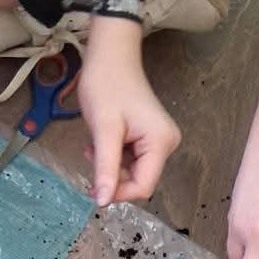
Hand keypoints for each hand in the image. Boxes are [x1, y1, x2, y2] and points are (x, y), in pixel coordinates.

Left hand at [77, 23, 179, 206]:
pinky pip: (130, 160)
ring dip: (109, 166)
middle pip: (138, 180)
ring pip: (131, 172)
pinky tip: (100, 142)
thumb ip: (106, 168)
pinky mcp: (149, 137)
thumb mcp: (104, 130)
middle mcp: (166, 144)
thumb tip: (103, 203)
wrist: (110, 55)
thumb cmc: (107, 85)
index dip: (118, 192)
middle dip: (112, 176)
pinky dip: (112, 157)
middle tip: (91, 155)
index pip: (143, 187)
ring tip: (94, 145)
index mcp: (161, 143)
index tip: (93, 186)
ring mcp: (159, 140)